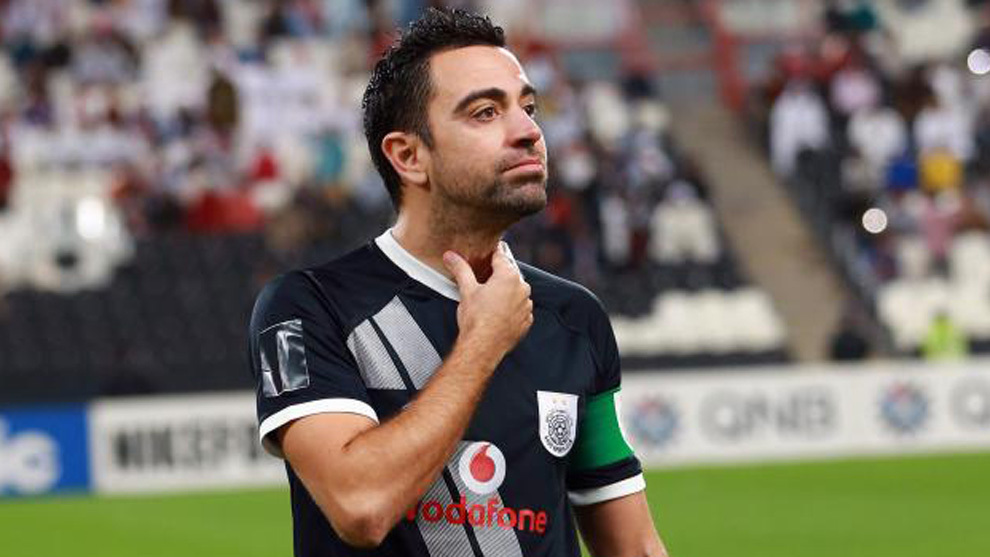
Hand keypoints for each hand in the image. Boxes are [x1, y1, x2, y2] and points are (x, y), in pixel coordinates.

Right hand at [443, 248, 532, 364]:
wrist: (483, 346)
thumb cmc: (477, 321)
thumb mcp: (466, 290)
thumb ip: (460, 269)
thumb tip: (452, 257)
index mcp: (508, 276)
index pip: (500, 256)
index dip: (492, 254)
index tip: (488, 254)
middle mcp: (521, 289)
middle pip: (509, 274)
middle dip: (497, 276)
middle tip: (483, 283)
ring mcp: (526, 305)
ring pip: (515, 292)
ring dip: (505, 293)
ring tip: (488, 301)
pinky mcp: (526, 320)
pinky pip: (519, 308)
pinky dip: (510, 308)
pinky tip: (497, 314)